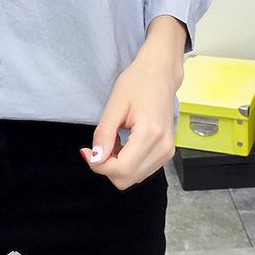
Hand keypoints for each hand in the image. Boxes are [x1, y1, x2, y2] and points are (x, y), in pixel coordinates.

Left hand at [80, 45, 183, 190]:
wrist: (160, 75)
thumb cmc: (137, 83)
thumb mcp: (114, 105)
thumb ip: (104, 134)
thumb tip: (95, 158)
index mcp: (151, 134)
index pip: (121, 169)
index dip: (98, 165)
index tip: (86, 151)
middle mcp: (163, 148)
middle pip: (127, 179)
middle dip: (107, 167)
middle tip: (99, 144)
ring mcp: (167, 152)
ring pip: (134, 178)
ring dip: (117, 166)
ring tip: (114, 140)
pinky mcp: (167, 152)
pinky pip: (141, 170)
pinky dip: (127, 163)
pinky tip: (124, 144)